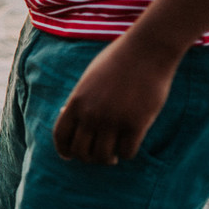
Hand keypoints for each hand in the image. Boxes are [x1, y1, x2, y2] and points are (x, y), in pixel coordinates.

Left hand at [52, 34, 180, 164]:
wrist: (147, 50)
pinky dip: (126, 153)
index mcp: (77, 102)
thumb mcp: (89, 79)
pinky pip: (127, 152)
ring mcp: (113, 120)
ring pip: (103, 156)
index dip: (64, 150)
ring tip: (113, 156)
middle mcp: (91, 114)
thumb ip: (79, 100)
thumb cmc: (118, 61)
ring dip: (107, 159)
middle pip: (81, 152)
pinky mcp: (136, 124)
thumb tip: (66, 114)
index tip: (70, 156)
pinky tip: (129, 145)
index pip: (61, 137)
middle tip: (98, 156)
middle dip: (88, 158)